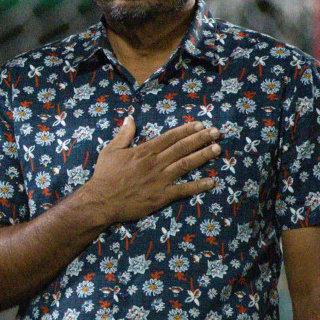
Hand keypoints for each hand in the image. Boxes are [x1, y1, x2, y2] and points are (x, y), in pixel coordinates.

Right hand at [77, 116, 221, 226]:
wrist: (101, 200)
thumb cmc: (104, 175)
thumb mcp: (110, 150)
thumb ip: (124, 134)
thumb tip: (130, 118)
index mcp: (144, 151)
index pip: (170, 137)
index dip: (186, 130)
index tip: (200, 124)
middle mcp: (155, 163)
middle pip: (182, 148)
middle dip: (201, 139)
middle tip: (216, 132)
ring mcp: (160, 180)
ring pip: (186, 165)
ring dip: (203, 156)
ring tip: (218, 149)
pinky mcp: (161, 196)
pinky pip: (183, 190)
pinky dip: (198, 186)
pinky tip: (211, 182)